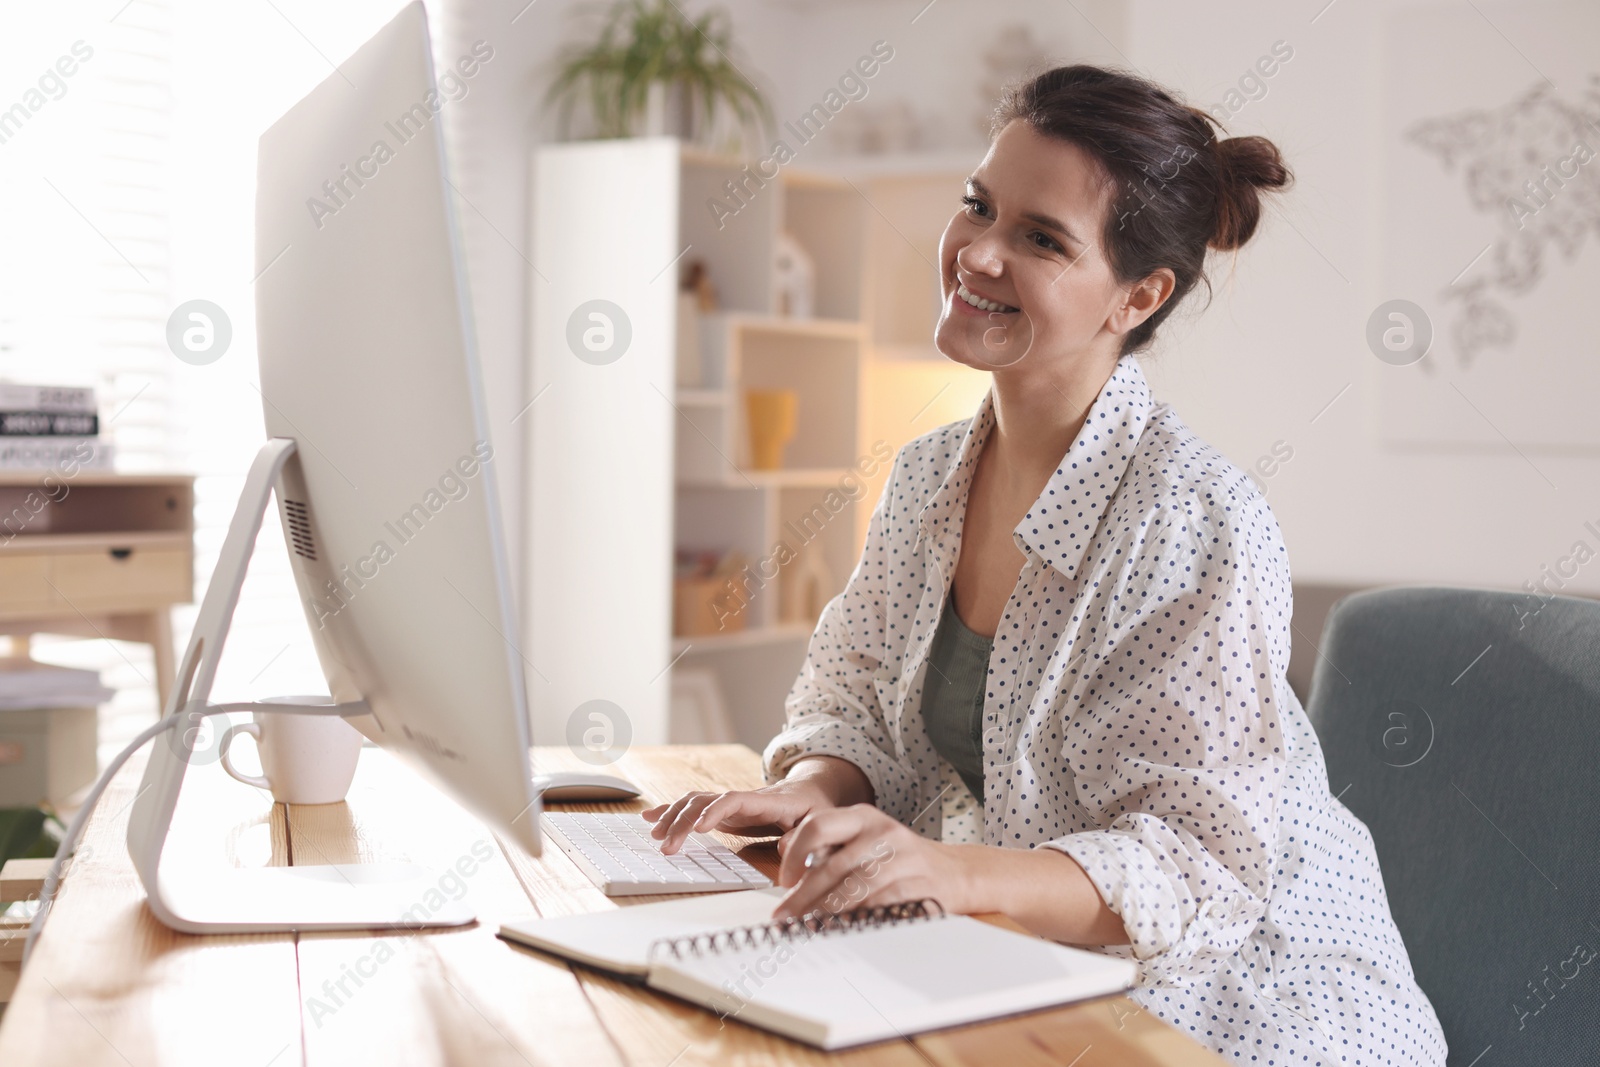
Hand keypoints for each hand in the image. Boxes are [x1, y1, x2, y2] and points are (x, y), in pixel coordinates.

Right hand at [641, 776, 835, 855]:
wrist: (811, 791)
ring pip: (695, 802)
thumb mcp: (820, 823)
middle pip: (706, 801)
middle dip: (683, 821)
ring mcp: (731, 804)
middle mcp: (743, 798)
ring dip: (673, 816)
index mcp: (767, 801)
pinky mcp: (724, 811)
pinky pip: (694, 807)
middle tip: (667, 846)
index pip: (735, 800)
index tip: (698, 829)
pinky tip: (650, 817)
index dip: (715, 812)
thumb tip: (786, 848)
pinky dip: (671, 811)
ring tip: (655, 835)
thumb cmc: (816, 810)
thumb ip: (806, 836)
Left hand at [770, 804, 974, 920]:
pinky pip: (882, 905)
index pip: (818, 825)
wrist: (956, 872)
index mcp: (863, 817)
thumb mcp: (864, 842)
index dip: (795, 855)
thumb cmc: (897, 860)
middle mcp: (883, 832)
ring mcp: (904, 858)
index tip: (784, 881)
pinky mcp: (920, 885)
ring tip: (808, 926)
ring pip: (856, 887)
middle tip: (785, 917)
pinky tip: (842, 929)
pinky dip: (858, 919)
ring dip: (827, 912)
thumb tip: (787, 869)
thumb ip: (828, 850)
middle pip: (834, 864)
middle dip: (804, 896)